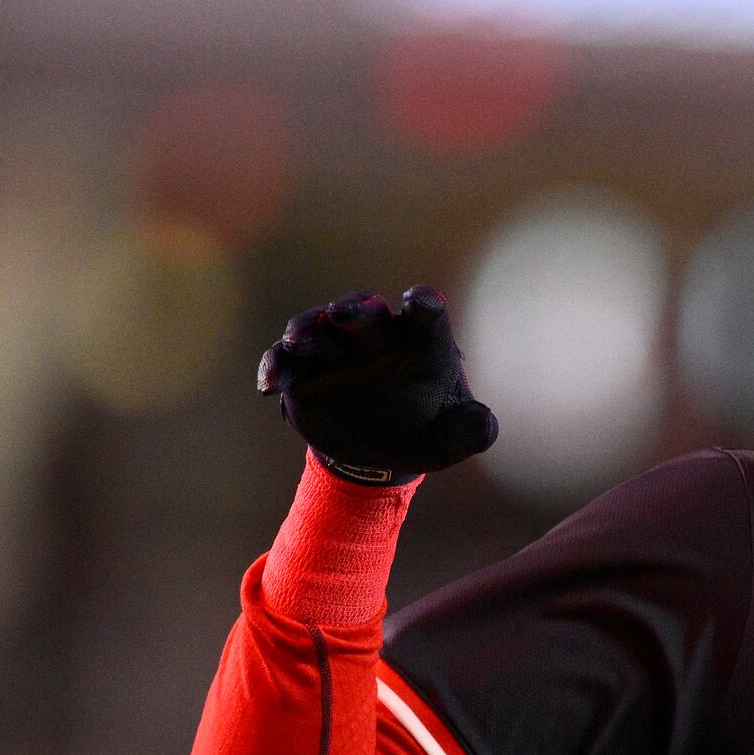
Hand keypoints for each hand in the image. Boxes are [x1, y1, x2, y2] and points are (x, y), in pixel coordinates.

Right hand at [255, 285, 497, 482]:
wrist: (379, 453)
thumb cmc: (423, 433)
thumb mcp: (450, 442)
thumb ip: (470, 432)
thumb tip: (483, 422)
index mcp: (420, 345)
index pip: (426, 318)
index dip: (425, 306)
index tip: (422, 301)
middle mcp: (377, 337)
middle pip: (365, 314)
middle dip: (354, 310)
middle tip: (342, 313)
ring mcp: (337, 349)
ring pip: (319, 329)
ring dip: (307, 332)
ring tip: (296, 343)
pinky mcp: (303, 370)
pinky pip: (285, 361)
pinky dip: (276, 367)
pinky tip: (269, 385)